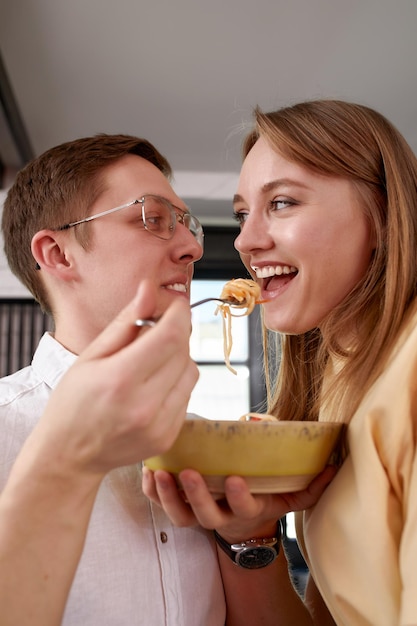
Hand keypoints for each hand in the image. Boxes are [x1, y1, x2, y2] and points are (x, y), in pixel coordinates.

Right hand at [27, 280, 198, 477]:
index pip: (172, 334)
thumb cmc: (72, 402)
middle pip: (184, 350)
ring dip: (177, 358)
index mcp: (120, 379)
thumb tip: (149, 288)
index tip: (173, 304)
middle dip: (175, 332)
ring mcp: (159, 425)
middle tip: (153, 331)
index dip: (179, 312)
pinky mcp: (168, 436)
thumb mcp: (91, 356)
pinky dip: (175, 382)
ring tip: (148, 362)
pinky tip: (151, 386)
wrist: (69, 456)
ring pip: (191, 372)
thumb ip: (125, 322)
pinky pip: (186, 394)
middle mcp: (145, 405)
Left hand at [142, 465, 336, 540]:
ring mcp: (197, 516)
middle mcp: (220, 517)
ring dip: (167, 496)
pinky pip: (161, 506)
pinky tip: (148, 471)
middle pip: (206, 515)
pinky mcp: (180, 509)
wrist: (241, 522)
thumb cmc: (265, 497)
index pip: (243, 508)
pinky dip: (152, 492)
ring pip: (179, 515)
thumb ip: (309, 486)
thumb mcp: (288, 495)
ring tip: (160, 473)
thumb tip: (331, 468)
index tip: (236, 479)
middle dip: (196, 496)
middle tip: (189, 472)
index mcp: (247, 510)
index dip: (240, 497)